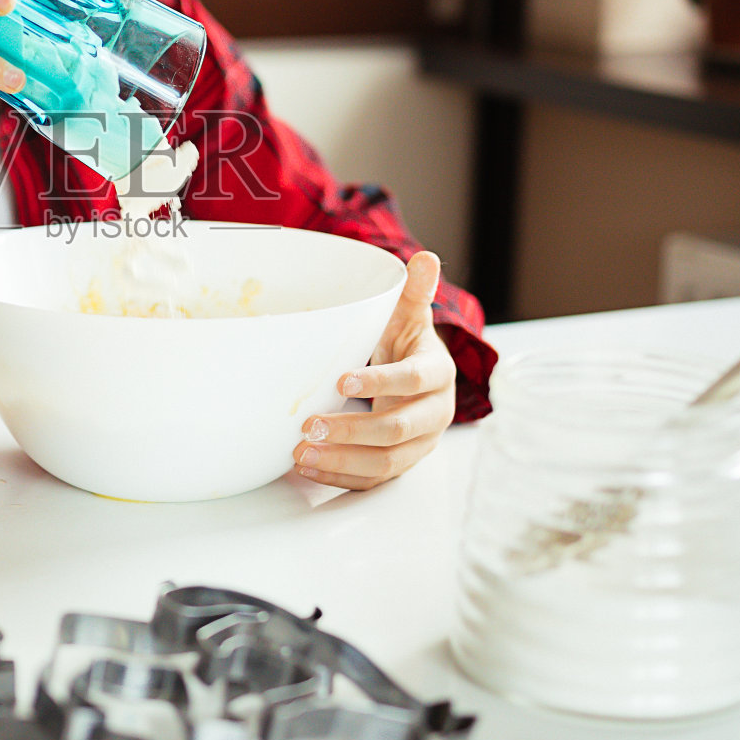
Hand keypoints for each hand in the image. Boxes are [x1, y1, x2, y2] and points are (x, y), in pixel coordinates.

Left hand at [293, 251, 456, 489]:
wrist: (416, 378)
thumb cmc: (406, 344)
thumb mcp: (408, 316)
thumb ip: (415, 291)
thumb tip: (426, 258)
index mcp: (438, 374)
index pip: (415, 380)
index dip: (381, 381)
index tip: (341, 381)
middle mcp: (434, 414)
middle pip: (397, 430)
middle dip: (352, 430)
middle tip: (309, 424)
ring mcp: (418, 445)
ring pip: (385, 462)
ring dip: (341, 460)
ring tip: (301, 452)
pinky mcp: (399, 465)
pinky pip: (372, 481)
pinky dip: (339, 477)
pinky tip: (308, 469)